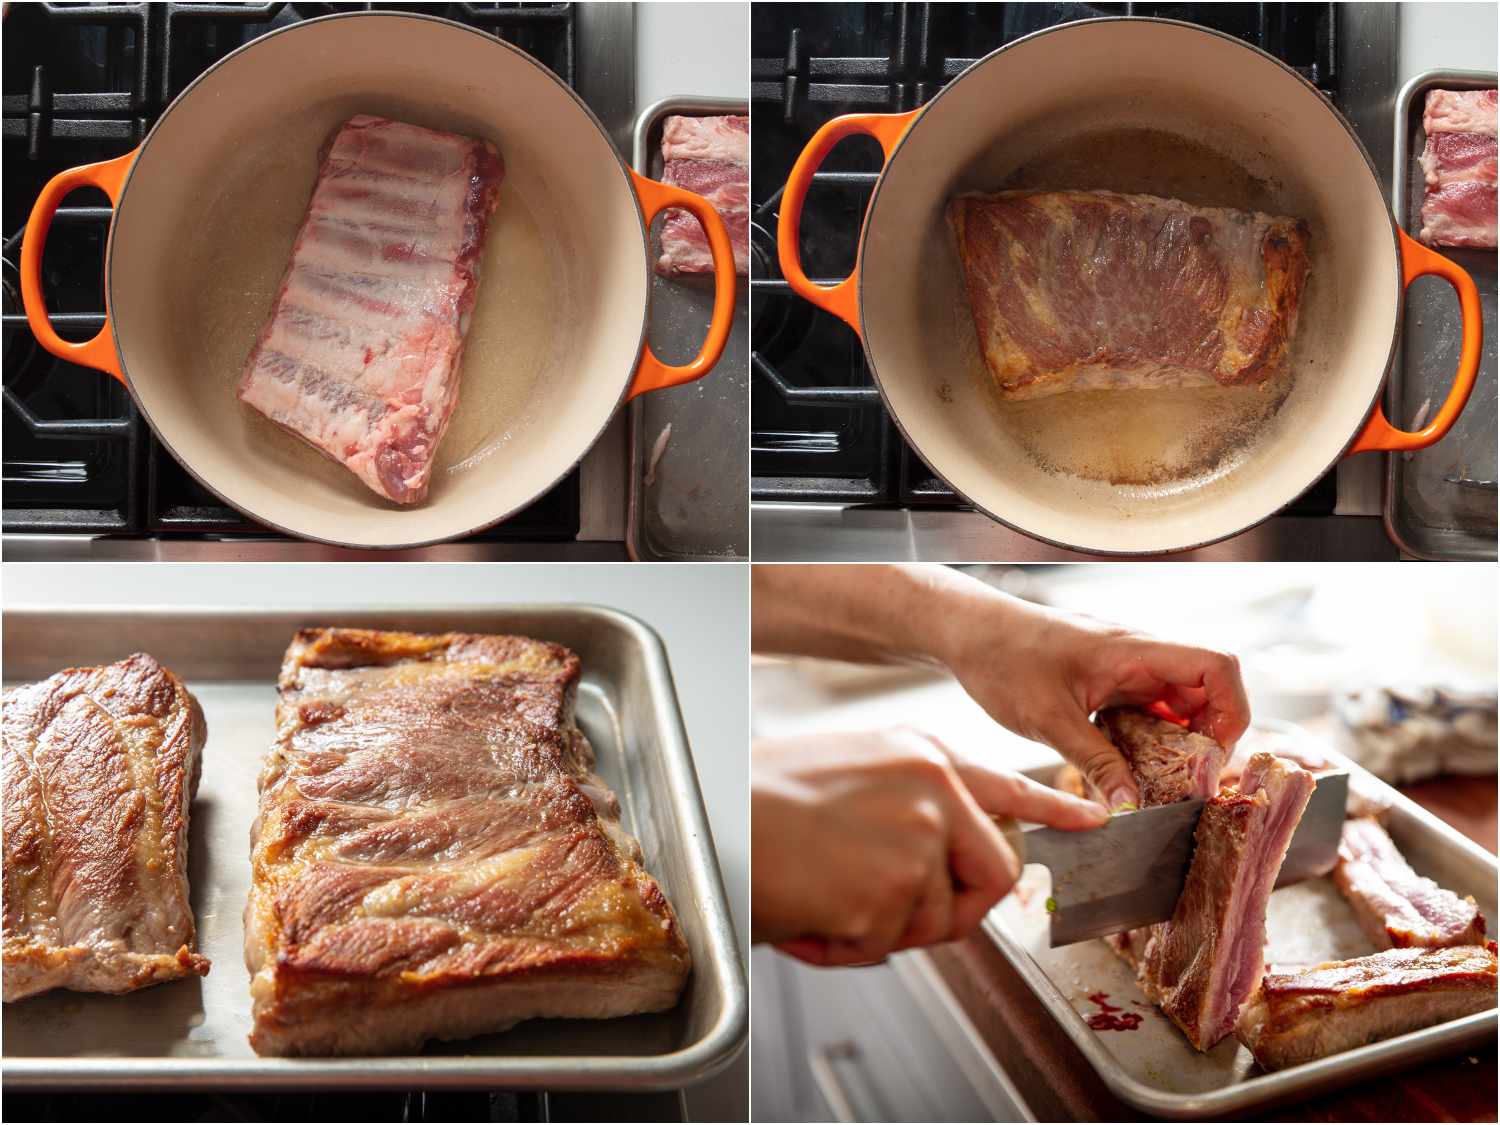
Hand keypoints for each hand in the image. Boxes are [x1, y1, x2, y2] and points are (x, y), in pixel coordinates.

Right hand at [752, 727, 1106, 965]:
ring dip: (879, 927)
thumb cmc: (757, 797)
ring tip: (822, 894)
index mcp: (920, 753)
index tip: (1093, 821)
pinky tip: (806, 910)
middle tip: (889, 908)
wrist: (710, 818)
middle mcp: (932, 790)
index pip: (1009, 787)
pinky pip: (885, 947)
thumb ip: (910, 802)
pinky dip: (842, 946)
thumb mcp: (849, 770)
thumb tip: (940, 854)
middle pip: (991, 872)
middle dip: (952, 906)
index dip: (1056, 809)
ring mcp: (917, 840)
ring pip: (935, 920)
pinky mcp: (891, 892)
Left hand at [942, 606, 1250, 810]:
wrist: (966, 631)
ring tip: (1157, 782)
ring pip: (1176, 706)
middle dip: (1205, 739)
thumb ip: (1095, 764)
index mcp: (1134, 650)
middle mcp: (1138, 655)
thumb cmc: (1003, 658)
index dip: (1232, 710)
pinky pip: (1146, 711)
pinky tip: (1126, 769)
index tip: (1211, 756)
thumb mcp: (1049, 719)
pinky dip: (1147, 740)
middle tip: (1185, 782)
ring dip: (1176, 743)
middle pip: (1205, 692)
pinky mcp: (1106, 682)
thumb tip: (1129, 809)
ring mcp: (1124, 669)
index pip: (1217, 665)